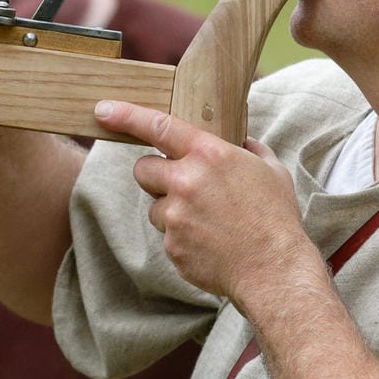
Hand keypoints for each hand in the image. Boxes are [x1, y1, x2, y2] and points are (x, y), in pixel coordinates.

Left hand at [94, 99, 310, 304]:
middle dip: (156, 175)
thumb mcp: (272, 170)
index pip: (158, 126)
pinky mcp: (171, 245)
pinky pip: (166, 235)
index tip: (102, 109)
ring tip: (207, 222)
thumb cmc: (276, 218)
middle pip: (143, 168)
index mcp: (210, 155)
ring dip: (171, 211)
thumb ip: (249, 150)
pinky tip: (209, 243)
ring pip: (154, 206)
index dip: (125, 115)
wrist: (274, 269)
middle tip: (182, 187)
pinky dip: (182, 238)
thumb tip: (240, 142)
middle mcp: (186, 181)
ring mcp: (175, 215)